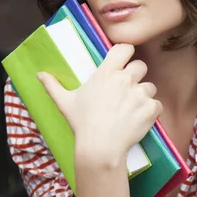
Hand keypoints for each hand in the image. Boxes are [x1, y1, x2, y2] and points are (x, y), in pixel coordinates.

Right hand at [37, 44, 161, 161]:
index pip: (125, 48)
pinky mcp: (150, 108)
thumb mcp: (65, 103)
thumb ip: (53, 86)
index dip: (127, 53)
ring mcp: (140, 93)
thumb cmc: (82, 123)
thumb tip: (39, 74)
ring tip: (132, 109)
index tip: (124, 62)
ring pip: (150, 87)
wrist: (100, 147)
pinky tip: (139, 120)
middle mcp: (125, 79)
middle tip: (127, 91)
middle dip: (136, 76)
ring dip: (144, 95)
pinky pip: (156, 104)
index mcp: (107, 73)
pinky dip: (151, 112)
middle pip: (141, 66)